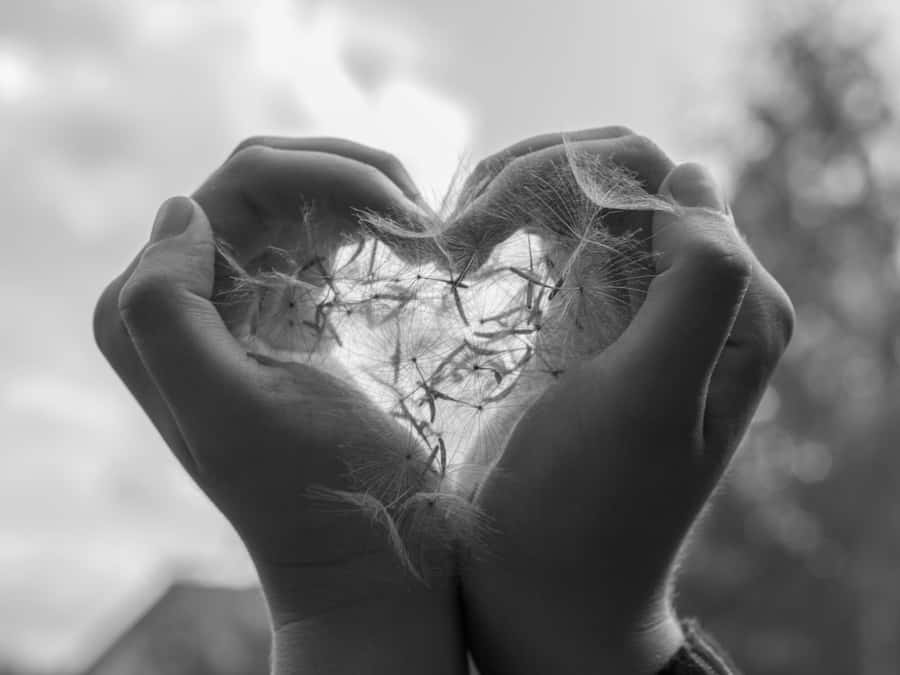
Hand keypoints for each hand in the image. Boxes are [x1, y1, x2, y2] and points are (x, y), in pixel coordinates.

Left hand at [93, 138, 466, 673]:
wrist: (370, 557)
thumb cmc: (313, 492)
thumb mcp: (230, 412)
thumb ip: (167, 310)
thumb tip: (182, 209)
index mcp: (150, 311)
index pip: (234, 187)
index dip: (324, 178)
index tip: (406, 217)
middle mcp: (185, 298)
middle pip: (267, 181)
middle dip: (350, 177)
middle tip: (423, 215)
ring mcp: (239, 303)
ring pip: (297, 198)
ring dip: (364, 194)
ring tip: (422, 230)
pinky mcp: (289, 317)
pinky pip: (318, 236)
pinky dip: (364, 223)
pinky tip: (403, 246)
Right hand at [460, 129, 793, 673]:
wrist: (542, 590)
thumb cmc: (588, 508)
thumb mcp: (652, 400)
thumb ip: (697, 285)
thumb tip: (691, 178)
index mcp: (732, 308)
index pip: (659, 181)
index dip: (567, 178)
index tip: (480, 225)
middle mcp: (696, 300)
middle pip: (618, 181)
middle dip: (533, 180)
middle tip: (458, 229)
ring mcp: (638, 309)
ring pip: (583, 202)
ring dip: (514, 199)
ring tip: (455, 241)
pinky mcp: (587, 326)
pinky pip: (560, 243)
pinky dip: (511, 229)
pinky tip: (467, 253)